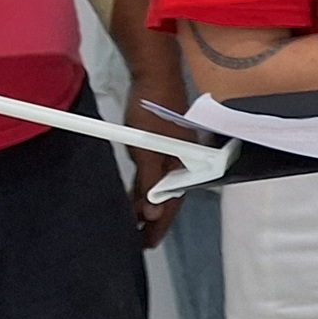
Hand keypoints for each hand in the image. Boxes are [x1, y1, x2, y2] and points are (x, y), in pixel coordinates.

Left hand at [120, 86, 188, 246]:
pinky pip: (157, 172)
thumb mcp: (145, 149)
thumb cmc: (152, 111)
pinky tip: (135, 195)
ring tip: (132, 220)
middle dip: (153, 218)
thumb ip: (151, 181)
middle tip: (137, 238)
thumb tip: (153, 212)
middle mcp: (184, 161)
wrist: (155, 75)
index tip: (146, 243)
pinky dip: (147, 186)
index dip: (159, 224)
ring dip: (148, 202)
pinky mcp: (164, 143)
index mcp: (185, 164)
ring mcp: (174, 152)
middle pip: (169, 196)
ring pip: (162, 185)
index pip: (172, 203)